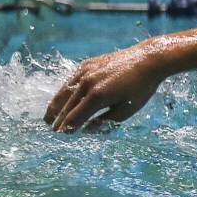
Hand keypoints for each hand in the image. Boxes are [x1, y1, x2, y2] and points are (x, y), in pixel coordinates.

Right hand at [45, 42, 166, 131]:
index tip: (61, 136)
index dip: (67, 128)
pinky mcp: (87, 64)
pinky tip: (61, 99)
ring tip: (49, 117)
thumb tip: (87, 130)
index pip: (76, 117)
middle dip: (59, 120)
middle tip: (51, 130)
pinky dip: (64, 91)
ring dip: (55, 105)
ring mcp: (86, 71)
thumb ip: (105, 122)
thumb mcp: (126, 110)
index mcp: (97, 96)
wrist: (147, 60)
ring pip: (65, 91)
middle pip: (67, 105)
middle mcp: (88, 83)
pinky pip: (71, 80)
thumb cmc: (140, 88)